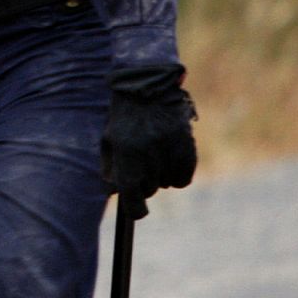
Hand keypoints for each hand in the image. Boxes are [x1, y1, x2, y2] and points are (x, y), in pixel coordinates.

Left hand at [101, 63, 197, 219]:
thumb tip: (116, 195)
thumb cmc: (124, 116)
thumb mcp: (109, 139)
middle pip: (149, 189)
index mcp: (126, 150)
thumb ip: (110, 169)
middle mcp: (149, 152)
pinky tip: (169, 155)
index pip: (132, 194)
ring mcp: (170, 149)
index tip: (137, 211)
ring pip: (167, 184)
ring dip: (160, 175)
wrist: (149, 87)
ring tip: (153, 150)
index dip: (135, 209)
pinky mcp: (188, 147)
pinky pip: (183, 178)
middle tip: (140, 161)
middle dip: (144, 182)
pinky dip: (177, 173)